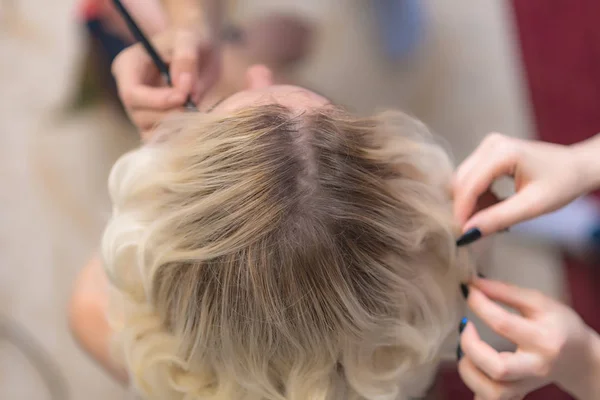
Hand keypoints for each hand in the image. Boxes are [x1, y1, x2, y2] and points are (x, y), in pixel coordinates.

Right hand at [111, 28, 219, 137]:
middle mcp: (130, 90)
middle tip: (195, 108)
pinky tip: (194, 128)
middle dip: (169, 115)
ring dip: (174, 129)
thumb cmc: (191, 37)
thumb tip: (184, 88)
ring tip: (197, 115)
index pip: (131, 94)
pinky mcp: (155, 122)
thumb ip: (186, 59)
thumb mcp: (190, 38)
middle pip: (139, 116)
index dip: (157, 100)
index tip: (184, 96)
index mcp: (128, 66)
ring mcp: (141, 109)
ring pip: (149, 131)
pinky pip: (161, 138)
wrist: (201, 49)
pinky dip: (177, 137)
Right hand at [452, 133, 588, 234]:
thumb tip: (468, 232)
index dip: (462, 211)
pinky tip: (494, 206)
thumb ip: (498, 218)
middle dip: (466, 208)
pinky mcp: (489, 152)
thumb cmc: (562, 183)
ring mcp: (488, 146)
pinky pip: (471, 178)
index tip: (461, 234)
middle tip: (478, 230)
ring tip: (493, 218)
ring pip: (464, 181)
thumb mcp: (532, 206)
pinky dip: (478, 196)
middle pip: (461, 182)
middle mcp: (491, 145)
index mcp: (502, 153)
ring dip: (472, 203)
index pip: (469, 185)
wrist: (578, 166)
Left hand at [458, 278, 599, 398]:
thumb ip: (506, 291)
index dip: (479, 304)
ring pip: (492, 392)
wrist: (579, 358)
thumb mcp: (539, 302)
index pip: (503, 324)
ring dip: (468, 370)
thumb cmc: (559, 325)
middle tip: (465, 327)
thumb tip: (474, 283)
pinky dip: (476, 388)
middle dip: (471, 346)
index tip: (468, 290)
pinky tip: (474, 370)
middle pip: (498, 369)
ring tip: (466, 350)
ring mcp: (526, 385)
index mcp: (544, 339)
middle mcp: (536, 367)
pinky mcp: (517, 394)